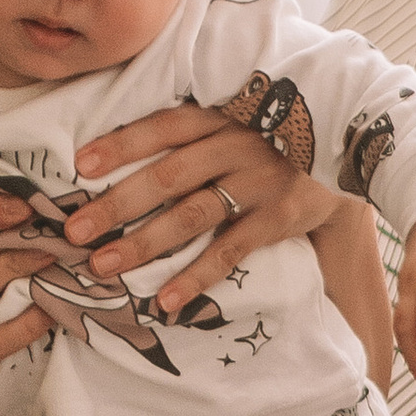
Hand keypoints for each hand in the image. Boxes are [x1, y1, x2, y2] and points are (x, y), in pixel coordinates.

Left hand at [68, 105, 339, 311]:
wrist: (341, 153)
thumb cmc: (263, 137)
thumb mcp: (231, 117)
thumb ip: (184, 130)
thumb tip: (108, 151)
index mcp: (220, 115)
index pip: (164, 126)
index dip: (122, 144)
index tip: (79, 167)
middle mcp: (239, 144)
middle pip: (170, 175)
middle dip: (117, 205)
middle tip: (73, 232)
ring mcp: (261, 181)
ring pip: (194, 215)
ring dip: (145, 243)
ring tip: (103, 266)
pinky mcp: (279, 217)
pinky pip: (231, 251)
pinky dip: (197, 276)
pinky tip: (165, 300)